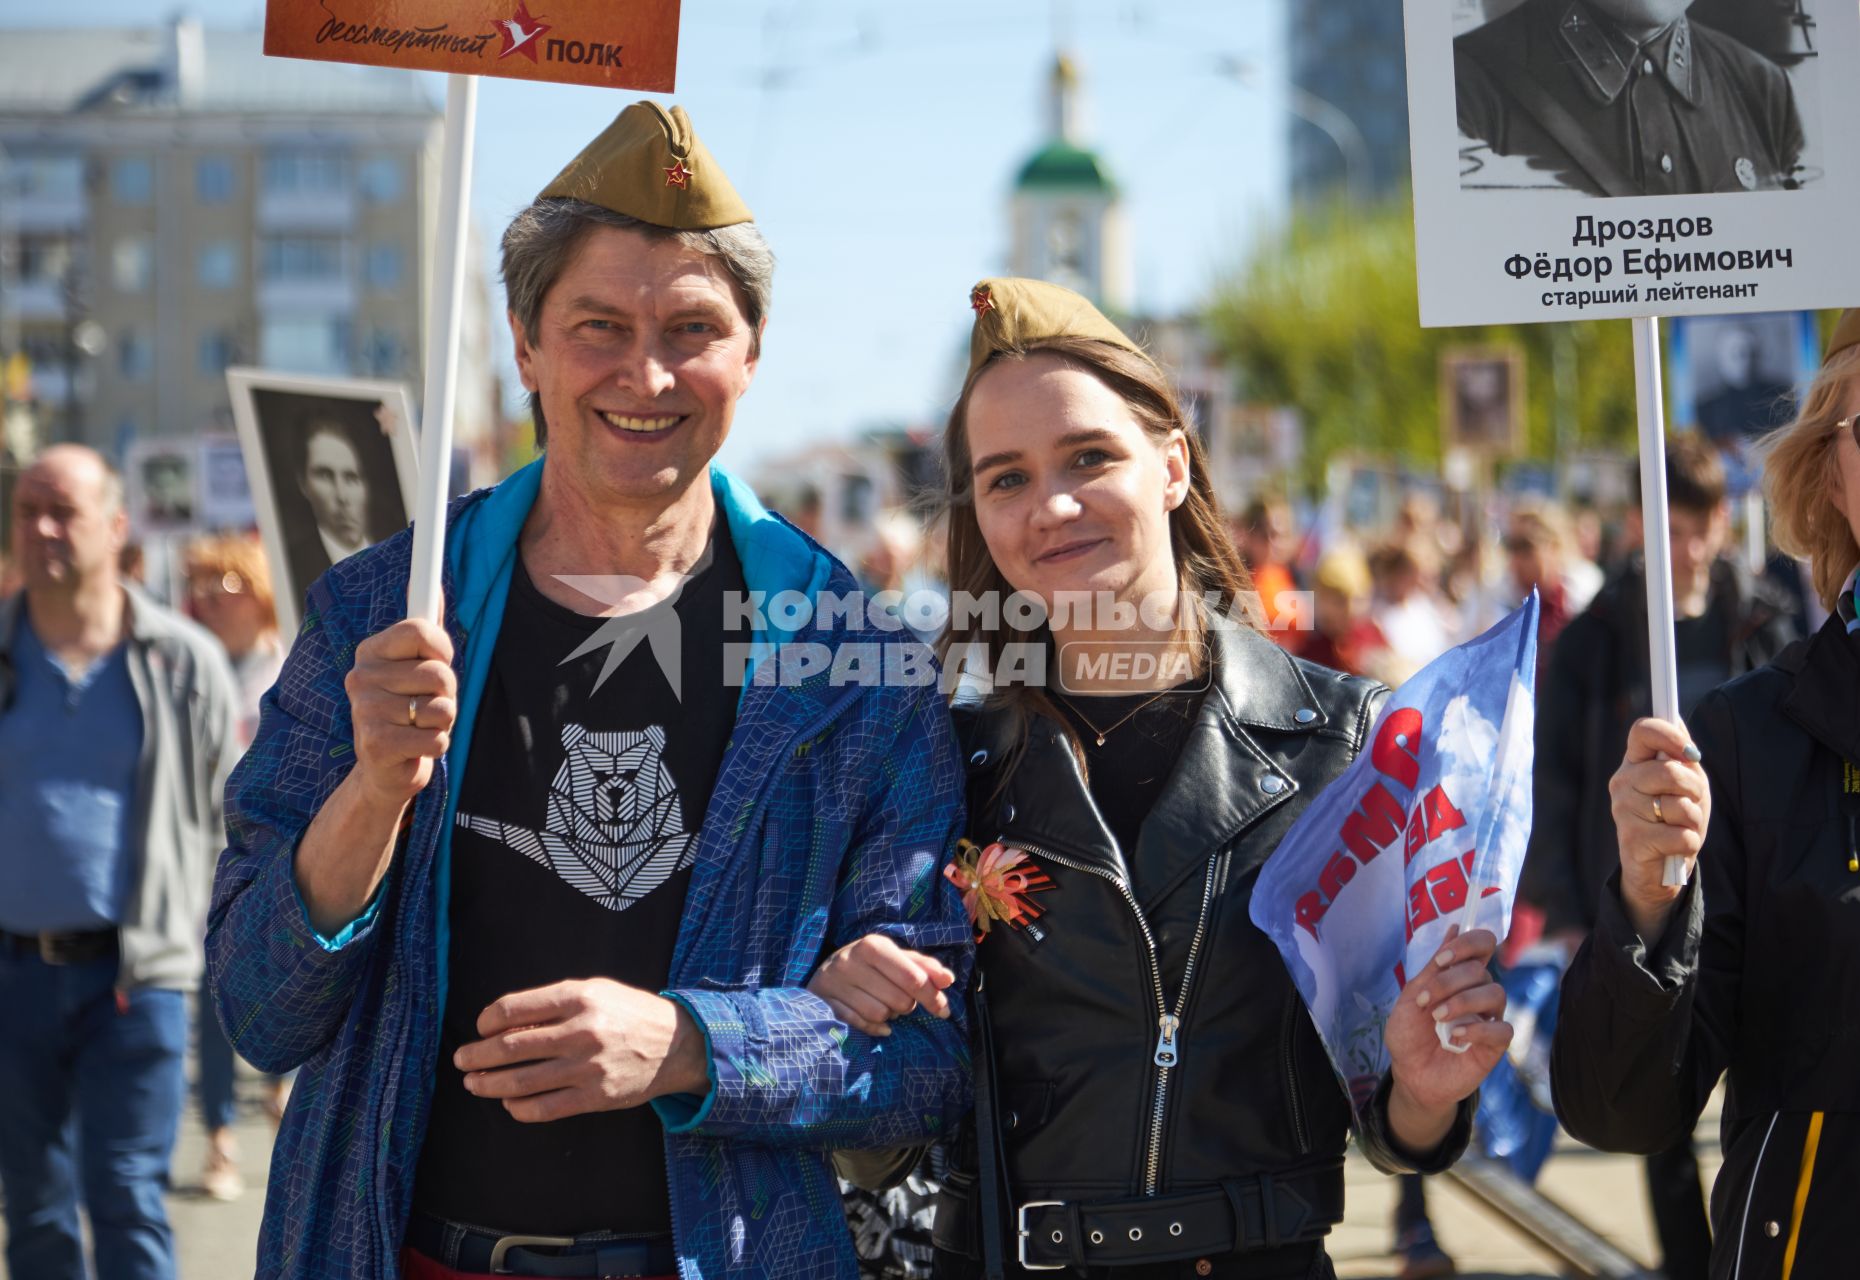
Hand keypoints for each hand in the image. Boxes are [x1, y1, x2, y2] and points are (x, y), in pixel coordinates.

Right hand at [342, 619, 456, 809]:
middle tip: (427, 705)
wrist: (386, 768)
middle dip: (447, 694)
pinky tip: (416, 747)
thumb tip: (429, 584)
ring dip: (442, 722)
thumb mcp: (417, 666)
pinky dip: (437, 745)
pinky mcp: (376, 744)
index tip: (438, 660)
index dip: (442, 649)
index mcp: (370, 651)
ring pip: (442, 708)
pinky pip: (437, 738)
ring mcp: (365, 711)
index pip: (420, 629)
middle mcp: (361, 677)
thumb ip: (425, 628)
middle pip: (439, 673)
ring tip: (420, 726)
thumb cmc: (410, 711)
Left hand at [454, 979, 708, 1122]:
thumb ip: (554, 1003)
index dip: (486, 1020)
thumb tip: (506, 1024)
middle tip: (462, 1060)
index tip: (480, 1027)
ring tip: (474, 1083)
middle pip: (510, 1048)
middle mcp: (581, 1032)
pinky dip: (519, 1108)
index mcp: (578, 998)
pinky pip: (544, 1108)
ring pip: (521, 1082)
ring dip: (489, 1084)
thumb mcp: (596, 991)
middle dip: (477, 1056)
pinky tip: (509, 1103)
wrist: (677, 1044)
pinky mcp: (595, 1097)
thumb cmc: (629, 1013)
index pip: (513, 1009)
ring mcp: (588, 1068)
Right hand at [806, 934, 954, 1036]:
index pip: (913, 978)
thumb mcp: (897, 958)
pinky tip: (880, 1023)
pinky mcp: (825, 1002)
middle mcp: (851, 961)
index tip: (944, 1010)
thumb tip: (948, 979)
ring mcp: (835, 982)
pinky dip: (876, 1028)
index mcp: (873, 946)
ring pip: (880, 1014)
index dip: (932, 997)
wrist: (827, 970)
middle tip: (900, 999)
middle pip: (899, 1000)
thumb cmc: (871, 964)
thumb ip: (924, 967)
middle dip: (907, 1005)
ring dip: (890, 1015)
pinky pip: (860, 1024)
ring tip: (885, 1004)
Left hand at [1384, 926, 1512, 1146]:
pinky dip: (1478, 1029)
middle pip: (1481, 970)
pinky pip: (1502, 1028)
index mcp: (1460, 977)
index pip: (1483, 945)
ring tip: (1438, 1018)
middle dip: (1449, 981)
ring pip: (1496, 993)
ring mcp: (1489, 1018)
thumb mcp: (1412, 996)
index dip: (1469, 944)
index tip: (1443, 958)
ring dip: (1463, 1002)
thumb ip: (1434, 967)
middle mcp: (1479, 993)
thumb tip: (1454, 927)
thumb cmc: (1409, 1035)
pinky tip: (1456, 1037)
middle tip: (1425, 1001)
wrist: (1409, 1075)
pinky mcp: (1495, 1045)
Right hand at [1608, 718, 1707, 940]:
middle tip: (1692, 802)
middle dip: (1694, 789)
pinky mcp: (1632, 841)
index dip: (1670, 735)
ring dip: (1693, 820)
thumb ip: (1680, 755)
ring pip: (1678, 806)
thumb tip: (1676, 717)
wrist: (1661, 867)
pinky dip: (1689, 843)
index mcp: (1634, 763)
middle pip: (1668, 772)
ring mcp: (1623, 811)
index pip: (1643, 730)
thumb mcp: (1685, 784)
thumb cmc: (1675, 818)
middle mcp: (1622, 783)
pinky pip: (1680, 835)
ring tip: (1681, 827)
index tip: (1690, 753)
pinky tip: (1676, 846)